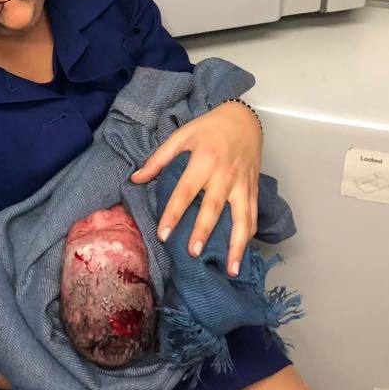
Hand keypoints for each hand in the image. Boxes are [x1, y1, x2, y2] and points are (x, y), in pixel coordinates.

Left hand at [130, 102, 261, 275]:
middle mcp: (224, 174)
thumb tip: (135, 179)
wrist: (244, 120)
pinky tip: (241, 257)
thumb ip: (158, 159)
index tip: (164, 234)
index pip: (186, 190)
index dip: (174, 212)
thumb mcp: (181, 136)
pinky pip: (253, 217)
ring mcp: (242, 184)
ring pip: (241, 218)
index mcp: (204, 159)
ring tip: (230, 270)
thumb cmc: (208, 128)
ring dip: (236, 245)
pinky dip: (249, 237)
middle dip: (204, 231)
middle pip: (213, 206)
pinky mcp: (253, 190)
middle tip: (193, 253)